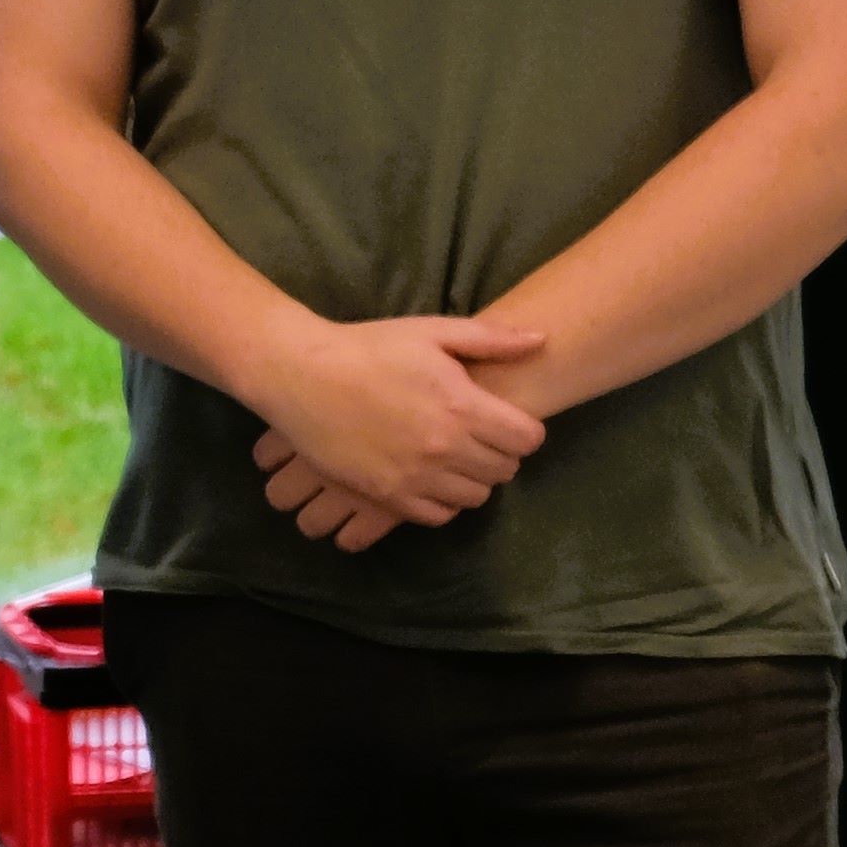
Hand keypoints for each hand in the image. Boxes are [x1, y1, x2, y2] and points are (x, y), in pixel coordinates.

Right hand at [242, 312, 548, 532]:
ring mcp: (417, 477)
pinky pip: (439, 515)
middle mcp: (446, 448)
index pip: (527, 439)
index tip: (507, 421)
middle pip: (505, 470)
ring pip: (476, 497)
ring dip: (474, 478)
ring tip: (455, 456)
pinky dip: (445, 500)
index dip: (525, 430)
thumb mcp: (432, 332)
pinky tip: (432, 477)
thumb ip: (491, 339)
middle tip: (481, 437)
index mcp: (462, 406)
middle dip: (502, 453)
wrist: (304, 377)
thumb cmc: (370, 348)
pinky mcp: (389, 496)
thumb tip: (543, 340)